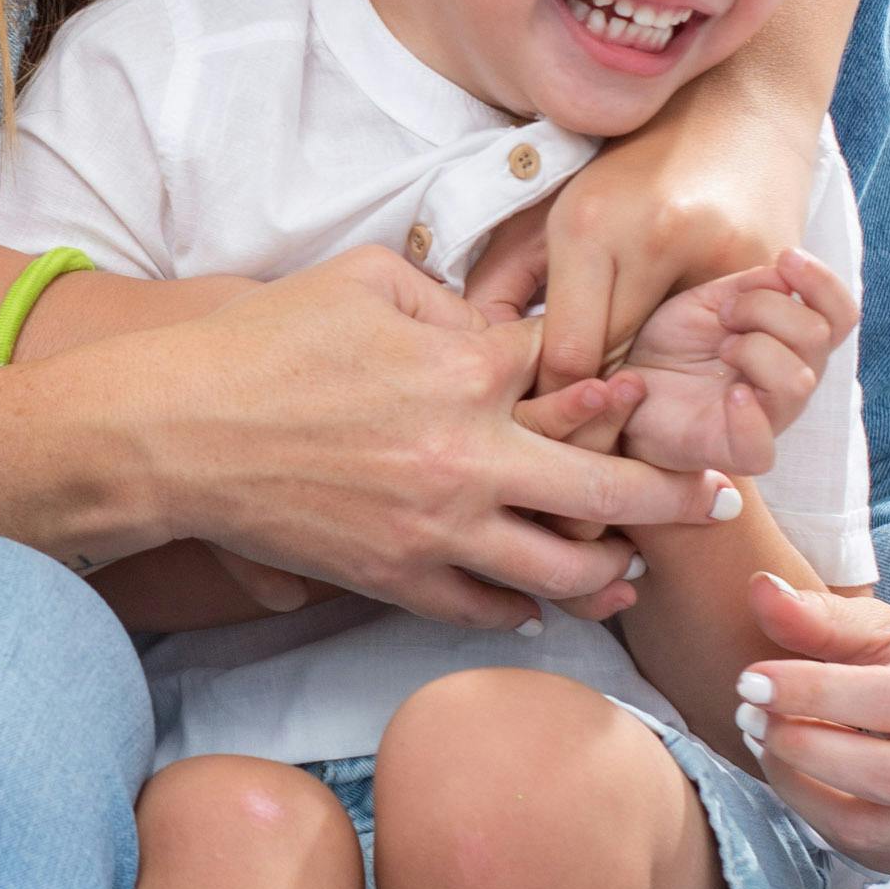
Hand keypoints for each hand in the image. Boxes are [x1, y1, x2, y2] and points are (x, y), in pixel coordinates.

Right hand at [114, 250, 739, 630]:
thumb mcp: (362, 279)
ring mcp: (436, 530)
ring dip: (612, 571)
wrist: (174, 434)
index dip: (626, 386)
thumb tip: (495, 322)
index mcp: (466, 371)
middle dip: (675, 495)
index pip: (580, 379)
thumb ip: (446, 297)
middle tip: (715, 496)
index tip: (657, 392)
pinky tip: (538, 603)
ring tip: (633, 567)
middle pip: (610, 490)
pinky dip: (523, 608)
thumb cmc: (261, 344)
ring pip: (564, 572)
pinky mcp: (395, 579)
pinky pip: (487, 609)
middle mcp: (469, 457)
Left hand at [521, 73, 823, 390]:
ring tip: (636, 376)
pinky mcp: (769, 264)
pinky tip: (689, 350)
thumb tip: (473, 345)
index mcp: (591, 223)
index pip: (568, 353)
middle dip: (598, 394)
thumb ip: (506, 276)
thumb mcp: (560, 206)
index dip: (553, 392)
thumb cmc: (635, 158)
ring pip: (676, 359)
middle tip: (582, 411)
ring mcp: (719, 252)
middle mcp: (654, 237)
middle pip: (619, 362)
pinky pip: (733, 341)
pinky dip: (705, 356)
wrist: (738, 103)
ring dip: (654, 378)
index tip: (545, 405)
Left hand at [607, 251, 853, 479]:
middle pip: (817, 337)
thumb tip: (787, 272)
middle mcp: (791, 382)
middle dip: (766, 308)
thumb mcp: (712, 300)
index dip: (823, 282)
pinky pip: (761, 449)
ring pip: (798, 381)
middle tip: (725, 314)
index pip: (840, 316)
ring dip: (754, 349)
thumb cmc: (675, 343)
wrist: (626, 384)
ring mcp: (767, 420)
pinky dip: (749, 417)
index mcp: (793, 344)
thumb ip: (755, 287)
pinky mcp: (733, 452)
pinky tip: (731, 393)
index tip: (786, 257)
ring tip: (720, 349)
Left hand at [729, 570, 889, 884]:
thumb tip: (759, 589)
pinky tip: (800, 781)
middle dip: (801, 748)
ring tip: (766, 745)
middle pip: (884, 775)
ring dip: (799, 789)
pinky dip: (821, 819)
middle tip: (748, 718)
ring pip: (871, 827)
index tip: (750, 681)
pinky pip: (872, 854)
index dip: (815, 693)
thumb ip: (826, 617)